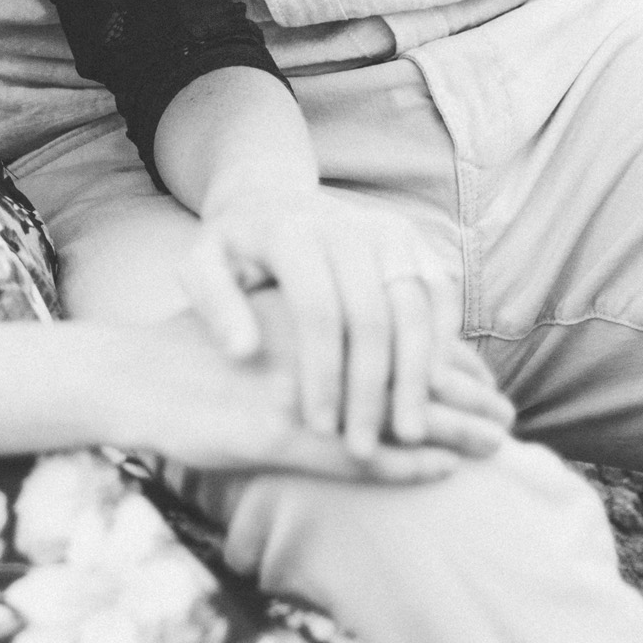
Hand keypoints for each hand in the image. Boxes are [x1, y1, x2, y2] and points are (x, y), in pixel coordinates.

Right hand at [92, 313, 463, 486]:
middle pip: (407, 371)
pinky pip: (357, 456)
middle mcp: (315, 348)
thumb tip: (351, 351)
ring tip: (497, 447)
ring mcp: (300, 395)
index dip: (446, 363)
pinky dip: (404, 465)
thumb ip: (305, 333)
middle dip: (464, 397)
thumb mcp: (254, 324)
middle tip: (508, 418)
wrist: (129, 377)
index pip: (396, 336)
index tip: (483, 384)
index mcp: (312, 317)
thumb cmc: (189, 356)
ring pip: (393, 414)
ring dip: (453, 432)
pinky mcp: (279, 437)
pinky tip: (442, 470)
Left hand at [175, 185, 509, 462]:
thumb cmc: (233, 249)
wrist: (271, 197)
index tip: (318, 426)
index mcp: (291, 234)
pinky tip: (432, 392)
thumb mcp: (201, 267)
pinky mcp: (414, 240)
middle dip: (370, 388)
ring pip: (415, 308)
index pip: (317, 311)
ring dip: (416, 376)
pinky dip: (441, 343)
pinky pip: (440, 294)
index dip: (321, 373)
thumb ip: (215, 306)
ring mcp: (387, 230)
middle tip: (361, 446)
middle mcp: (348, 226)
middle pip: (372, 316)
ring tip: (407, 433)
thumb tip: (243, 352)